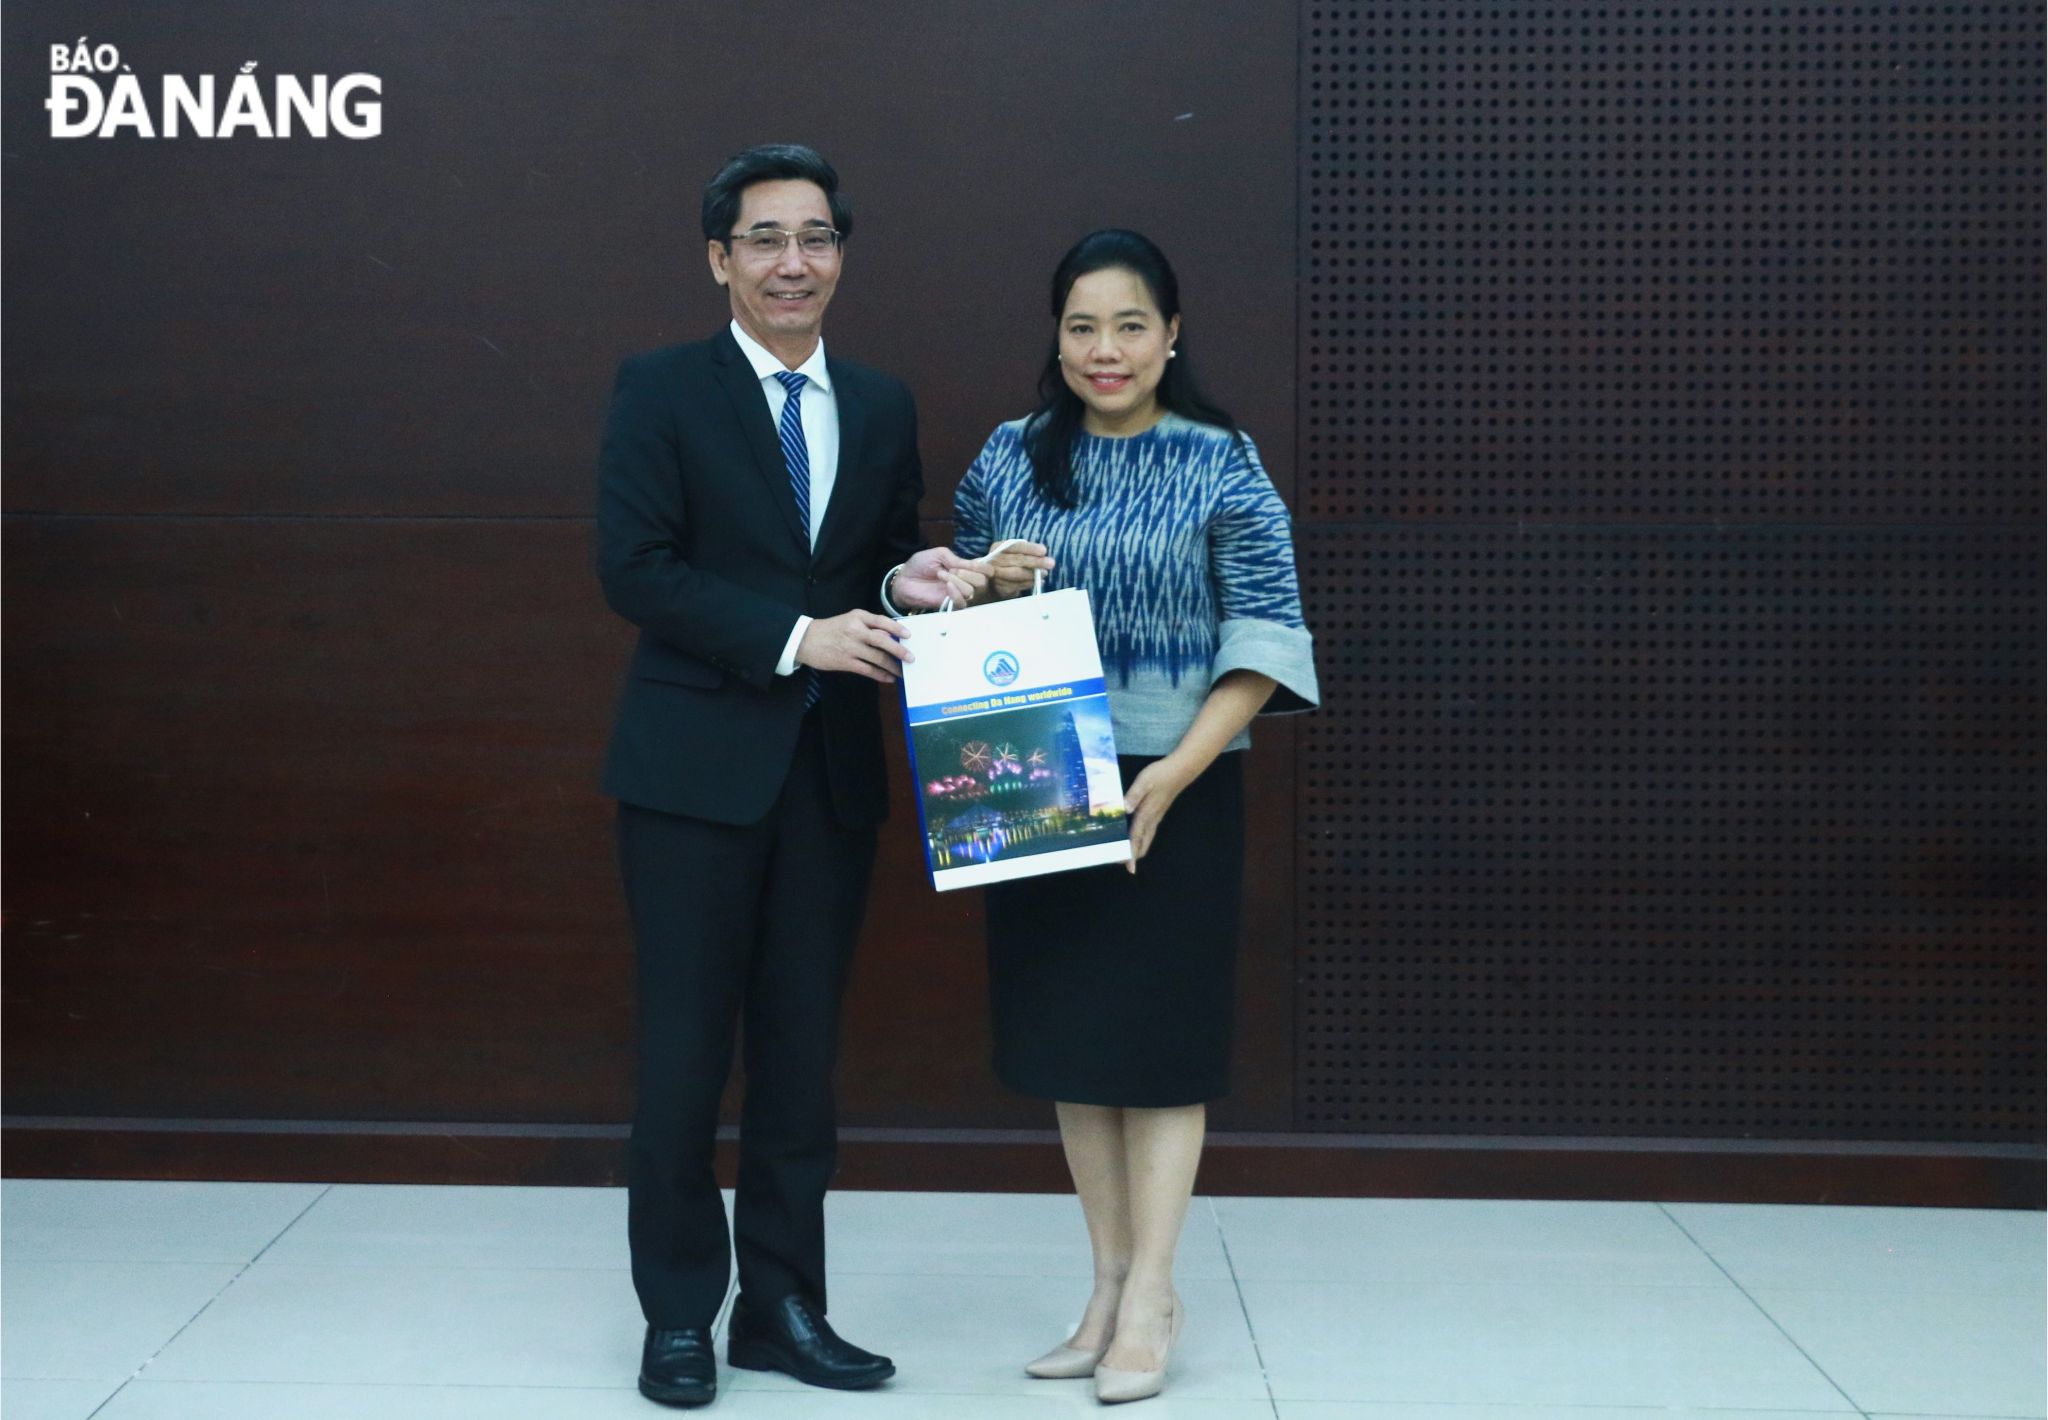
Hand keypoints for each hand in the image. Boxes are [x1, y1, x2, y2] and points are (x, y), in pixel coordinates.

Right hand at [797, 610, 911, 682]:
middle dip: (899, 651)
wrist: (806, 640)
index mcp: (857, 617)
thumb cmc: (831, 629)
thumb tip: (891, 636)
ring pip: (877, 658)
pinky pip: (868, 670)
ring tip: (902, 671)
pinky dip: (881, 675)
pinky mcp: (846, 662)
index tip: (909, 635)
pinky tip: (889, 678)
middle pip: (882, 641)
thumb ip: (868, 626)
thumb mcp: (849, 620)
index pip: (881, 621)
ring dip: (892, 666)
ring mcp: (851, 647)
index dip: (897, 628)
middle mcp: (855, 630)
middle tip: (911, 658)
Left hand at [891, 547, 987, 609]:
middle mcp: (965, 581)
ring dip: (958, 581)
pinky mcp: (949, 604)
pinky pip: (962, 603)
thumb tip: (973, 565)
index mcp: (964, 567)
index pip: (986, 570)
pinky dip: (956, 593)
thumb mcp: (938, 554)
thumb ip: (956, 559)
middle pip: (982, 582)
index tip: (973, 564)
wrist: (904, 579)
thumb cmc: (920, 565)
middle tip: (952, 569)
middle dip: (969, 574)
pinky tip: (947, 586)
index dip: (984, 568)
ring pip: (972, 591)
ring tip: (942, 576)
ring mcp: (958, 594)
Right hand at [980, 540, 1055, 598]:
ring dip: (1033, 574)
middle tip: (1051, 563)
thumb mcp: (1014, 554)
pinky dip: (1029, 583)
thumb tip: (1043, 553)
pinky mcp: (999, 588)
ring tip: (1045, 573)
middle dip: (1035, 562)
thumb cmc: (1009, 563)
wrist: (994, 582)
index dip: (1030, 548)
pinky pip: (1017, 586)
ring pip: (1016, 574)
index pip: (1015, 546)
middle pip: (1016, 560)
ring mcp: (995, 575)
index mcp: (998, 547)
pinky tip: (1039, 581)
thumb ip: (1026, 552)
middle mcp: (994, 560)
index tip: (1044, 550)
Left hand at [1121, 756, 1196, 872]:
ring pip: (1146, 839)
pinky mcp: (1157, 813)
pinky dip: (1140, 839)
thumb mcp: (1144, 781)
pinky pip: (1148, 831)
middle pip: (1143, 843)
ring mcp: (1156, 817)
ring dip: (1137, 849)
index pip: (1137, 837)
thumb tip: (1124, 809)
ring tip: (1125, 855)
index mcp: (1147, 813)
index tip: (1129, 867)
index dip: (1131, 852)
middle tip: (1122, 863)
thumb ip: (1134, 795)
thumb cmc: (1161, 774)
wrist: (1180, 770)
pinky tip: (1134, 838)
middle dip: (1133, 855)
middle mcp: (1152, 819)